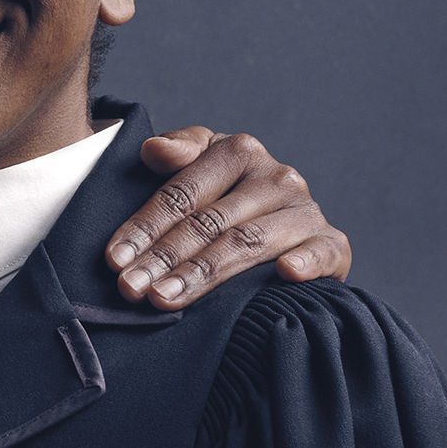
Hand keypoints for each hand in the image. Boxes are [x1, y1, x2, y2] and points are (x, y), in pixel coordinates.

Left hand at [105, 126, 349, 305]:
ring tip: (165, 297)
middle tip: (131, 288)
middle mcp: (276, 177)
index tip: (114, 259)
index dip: (144, 227)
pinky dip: (306, 261)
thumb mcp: (199, 169)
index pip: (181, 194)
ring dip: (205, 273)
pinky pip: (322, 252)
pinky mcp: (332, 243)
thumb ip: (177, 153)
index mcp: (238, 152)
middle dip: (164, 258)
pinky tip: (284, 274)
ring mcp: (305, 210)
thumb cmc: (226, 199)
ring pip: (248, 242)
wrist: (284, 225)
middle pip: (209, 222)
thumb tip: (153, 149)